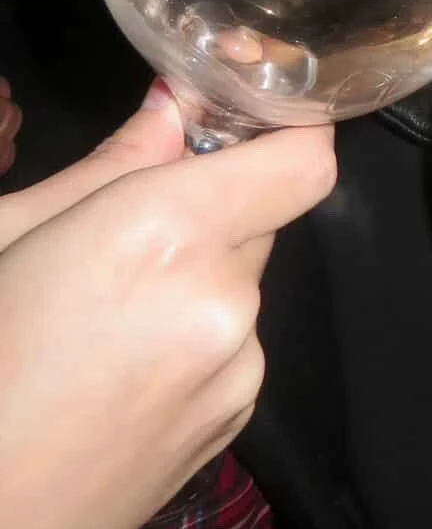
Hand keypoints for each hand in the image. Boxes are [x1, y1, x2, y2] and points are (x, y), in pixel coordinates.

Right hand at [0, 84, 336, 528]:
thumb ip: (115, 163)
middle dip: (212, 210)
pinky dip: (195, 341)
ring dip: (198, 281)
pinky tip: (116, 375)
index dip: (287, 133)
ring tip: (101, 325)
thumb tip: (177, 106)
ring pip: (243, 282)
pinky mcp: (235, 422)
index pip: (305, 160)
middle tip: (124, 237)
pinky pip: (235, 345)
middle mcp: (224, 299)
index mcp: (167, 235)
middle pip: (265, 215)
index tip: (248, 124)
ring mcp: (238, 369)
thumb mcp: (10, 234)